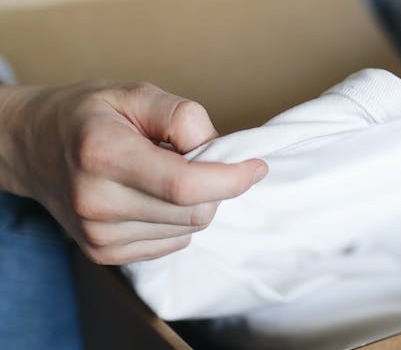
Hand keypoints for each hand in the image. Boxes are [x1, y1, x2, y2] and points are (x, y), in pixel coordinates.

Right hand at [0, 81, 266, 264]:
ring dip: (196, 203)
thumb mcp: (135, 93)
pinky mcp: (104, 254)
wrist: (32, 146)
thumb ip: (182, 115)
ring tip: (165, 173)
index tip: (257, 166)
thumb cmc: (89, 114)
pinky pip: (173, 243)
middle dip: (215, 186)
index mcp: (104, 155)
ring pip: (188, 230)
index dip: (232, 179)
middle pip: (194, 212)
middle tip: (196, 157)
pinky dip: (179, 220)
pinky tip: (153, 196)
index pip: (185, 185)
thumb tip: (220, 150)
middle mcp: (96, 202)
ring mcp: (98, 235)